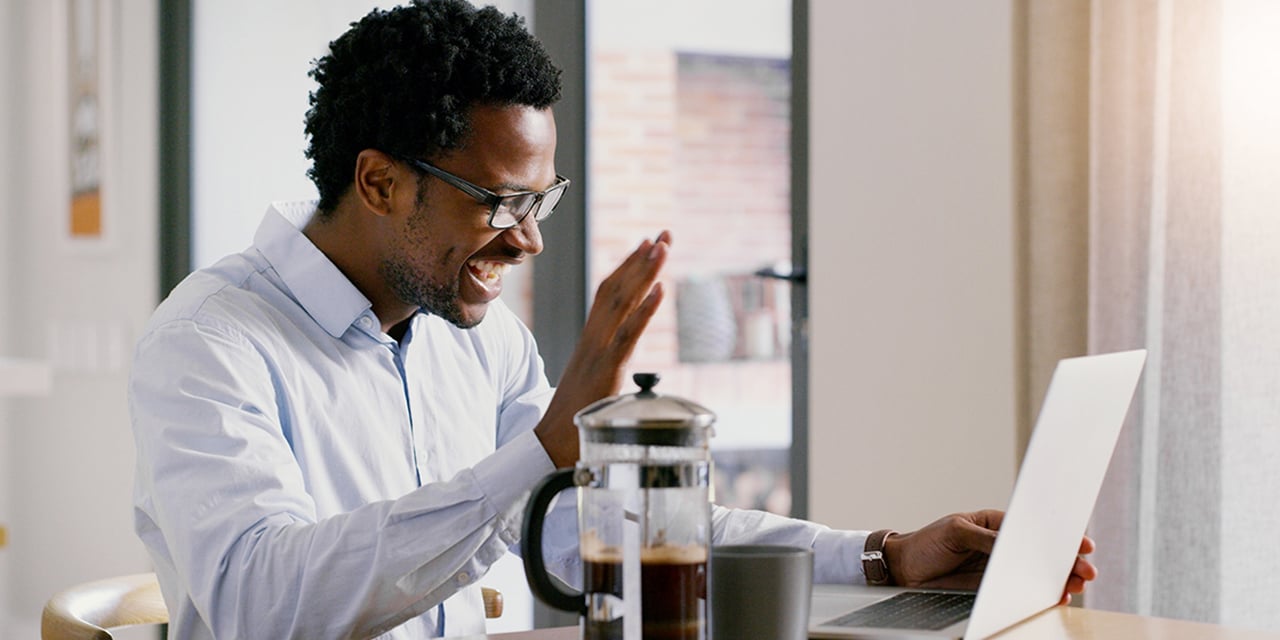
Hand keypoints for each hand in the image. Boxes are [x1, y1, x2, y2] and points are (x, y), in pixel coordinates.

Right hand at [533, 231, 670, 466]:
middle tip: (664, 234)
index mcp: (591, 339)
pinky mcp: (606, 370)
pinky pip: (627, 336)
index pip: (608, 292)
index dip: (627, 266)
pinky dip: (645, 311)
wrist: (551, 444)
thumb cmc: (574, 419)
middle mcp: (593, 339)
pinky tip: (661, 291)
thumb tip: (626, 365)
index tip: (647, 244)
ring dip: (644, 272)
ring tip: (663, 247)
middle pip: (616, 288)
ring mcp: (598, 352)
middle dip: (641, 258)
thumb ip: (607, 366)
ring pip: (622, 303)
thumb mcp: (595, 383)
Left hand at [881, 509, 1097, 604]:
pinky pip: (1021, 593)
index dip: (1057, 535)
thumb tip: (1012, 548)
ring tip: (1075, 585)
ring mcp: (1000, 569)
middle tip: (1085, 570)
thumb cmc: (927, 543)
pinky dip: (1039, 596)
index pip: (1032, 528)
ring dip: (1058, 579)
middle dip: (1065, 561)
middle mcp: (1001, 547)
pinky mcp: (993, 590)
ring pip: (1035, 574)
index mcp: (995, 524)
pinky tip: (1055, 598)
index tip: (1079, 543)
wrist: (903, 569)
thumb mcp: (956, 532)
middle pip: (1040, 553)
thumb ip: (985, 540)